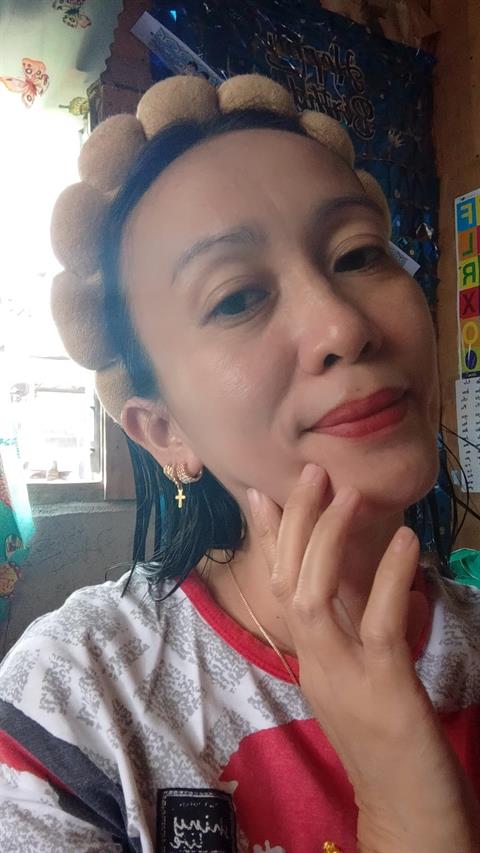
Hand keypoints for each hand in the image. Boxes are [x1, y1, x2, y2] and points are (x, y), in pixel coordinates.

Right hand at [247, 464, 479, 852]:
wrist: (407, 814)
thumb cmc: (387, 743)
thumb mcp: (360, 677)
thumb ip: (350, 629)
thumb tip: (357, 578)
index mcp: (309, 660)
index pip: (277, 589)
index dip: (268, 538)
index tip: (261, 492)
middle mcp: (314, 664)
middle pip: (286, 583)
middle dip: (294, 523)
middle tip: (309, 472)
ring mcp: (343, 677)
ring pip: (313, 599)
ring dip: (327, 541)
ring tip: (347, 493)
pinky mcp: (382, 690)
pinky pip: (378, 625)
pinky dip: (388, 578)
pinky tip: (405, 541)